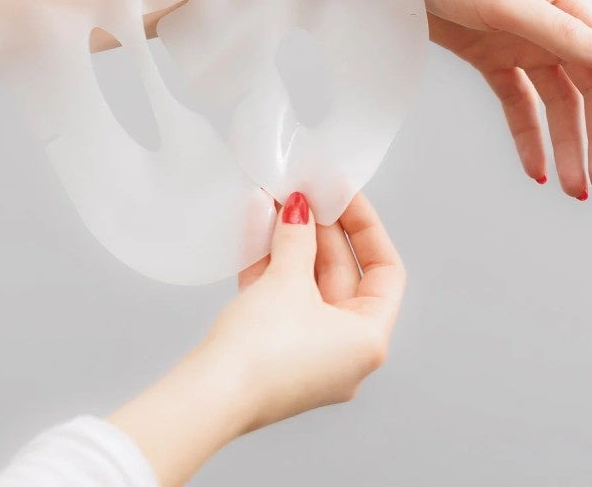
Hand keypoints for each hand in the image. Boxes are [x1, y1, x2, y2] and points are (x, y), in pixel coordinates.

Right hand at [109, 191, 404, 486]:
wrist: (207, 398)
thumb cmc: (262, 353)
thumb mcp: (287, 280)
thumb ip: (298, 236)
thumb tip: (300, 208)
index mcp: (368, 339)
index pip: (384, 271)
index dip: (366, 228)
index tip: (345, 196)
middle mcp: (344, 351)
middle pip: (342, 274)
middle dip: (320, 230)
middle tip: (305, 193)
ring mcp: (308, 353)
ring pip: (307, 284)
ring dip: (291, 243)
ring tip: (277, 202)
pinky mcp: (274, 353)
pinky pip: (281, 298)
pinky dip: (271, 265)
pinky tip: (257, 228)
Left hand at [387, 0, 591, 199]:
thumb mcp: (504, 0)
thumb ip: (559, 32)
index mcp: (566, 2)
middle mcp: (550, 26)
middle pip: (588, 91)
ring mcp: (520, 43)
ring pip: (555, 103)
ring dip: (567, 146)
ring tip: (572, 190)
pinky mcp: (490, 58)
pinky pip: (517, 103)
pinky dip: (528, 135)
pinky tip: (536, 168)